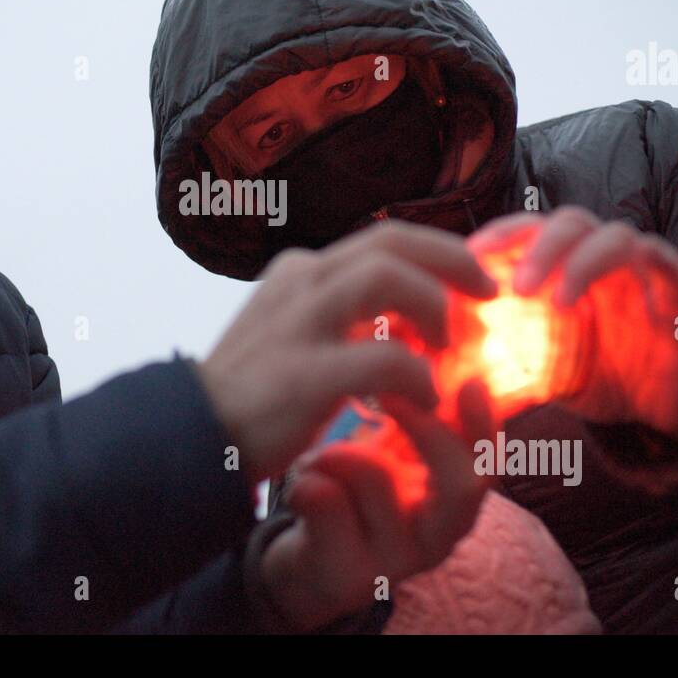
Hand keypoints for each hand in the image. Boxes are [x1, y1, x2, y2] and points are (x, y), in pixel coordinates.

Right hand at [198, 221, 496, 481]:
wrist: (189, 438)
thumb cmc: (250, 394)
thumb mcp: (292, 332)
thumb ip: (339, 315)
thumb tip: (403, 311)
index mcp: (302, 272)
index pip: (385, 239)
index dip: (439, 254)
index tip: (471, 282)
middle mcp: (301, 281)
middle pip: (393, 241)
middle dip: (453, 262)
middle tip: (489, 297)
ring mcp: (299, 322)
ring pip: (387, 276)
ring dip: (434, 308)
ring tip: (450, 350)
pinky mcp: (303, 372)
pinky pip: (384, 357)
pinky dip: (418, 376)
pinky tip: (426, 401)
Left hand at [258, 380, 496, 630]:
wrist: (308, 563)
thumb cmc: (357, 496)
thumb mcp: (392, 455)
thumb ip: (418, 414)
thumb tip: (433, 348)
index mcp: (451, 504)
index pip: (488, 463)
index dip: (482, 421)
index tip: (467, 379)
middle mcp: (436, 538)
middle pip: (464, 485)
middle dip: (426, 428)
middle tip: (383, 389)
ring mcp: (393, 562)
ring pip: (380, 480)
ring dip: (341, 449)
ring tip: (320, 453)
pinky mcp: (345, 573)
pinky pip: (326, 502)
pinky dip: (306, 478)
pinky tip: (302, 482)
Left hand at [468, 206, 677, 444]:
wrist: (661, 414)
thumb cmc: (592, 380)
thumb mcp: (534, 370)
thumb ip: (494, 357)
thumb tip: (437, 363)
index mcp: (562, 267)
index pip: (528, 230)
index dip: (497, 237)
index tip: (465, 260)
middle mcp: (599, 259)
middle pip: (567, 222)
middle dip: (536, 247)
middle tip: (514, 288)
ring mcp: (641, 272)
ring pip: (613, 236)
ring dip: (579, 261)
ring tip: (556, 302)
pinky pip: (666, 262)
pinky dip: (644, 266)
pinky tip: (617, 300)